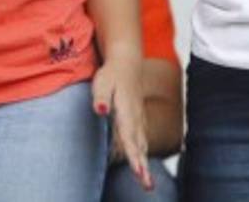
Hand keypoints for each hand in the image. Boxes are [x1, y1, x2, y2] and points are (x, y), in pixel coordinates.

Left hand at [92, 53, 152, 190]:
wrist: (127, 62)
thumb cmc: (111, 74)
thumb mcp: (102, 82)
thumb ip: (101, 97)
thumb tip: (100, 110)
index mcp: (127, 111)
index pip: (130, 138)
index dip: (134, 157)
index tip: (139, 173)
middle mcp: (135, 117)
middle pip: (139, 146)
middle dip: (143, 166)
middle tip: (148, 186)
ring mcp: (138, 118)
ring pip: (142, 143)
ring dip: (144, 162)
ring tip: (147, 182)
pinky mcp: (138, 118)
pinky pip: (141, 138)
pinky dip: (142, 152)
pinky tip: (141, 161)